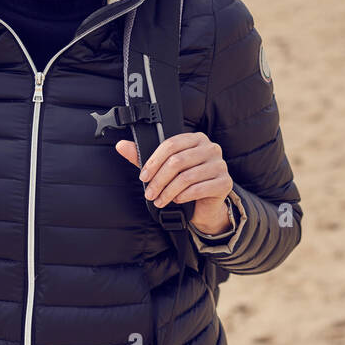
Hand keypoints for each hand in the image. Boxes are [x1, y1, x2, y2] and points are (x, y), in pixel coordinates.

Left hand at [115, 132, 232, 234]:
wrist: (205, 205)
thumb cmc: (184, 182)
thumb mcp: (162, 169)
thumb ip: (142, 156)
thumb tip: (120, 145)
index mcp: (196, 138)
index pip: (171, 144)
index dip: (154, 161)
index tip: (143, 177)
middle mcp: (211, 148)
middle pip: (178, 161)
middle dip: (159, 180)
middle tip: (149, 193)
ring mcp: (220, 164)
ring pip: (187, 177)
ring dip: (168, 191)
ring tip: (159, 200)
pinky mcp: (225, 182)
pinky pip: (199, 188)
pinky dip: (183, 196)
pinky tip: (177, 200)